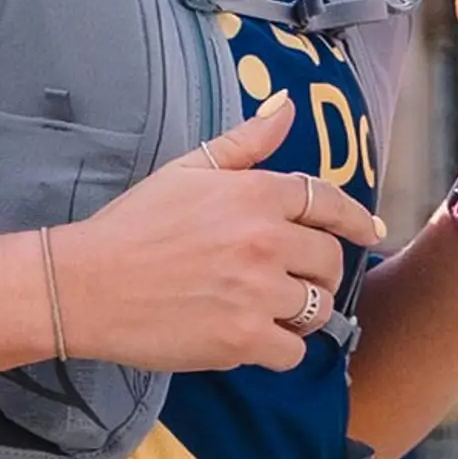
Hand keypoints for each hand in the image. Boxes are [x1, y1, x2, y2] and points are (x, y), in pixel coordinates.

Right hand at [55, 97, 388, 373]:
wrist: (87, 285)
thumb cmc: (133, 226)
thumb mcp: (188, 170)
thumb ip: (245, 143)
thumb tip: (286, 107)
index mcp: (255, 194)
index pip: (328, 202)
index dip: (355, 219)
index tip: (370, 232)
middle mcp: (265, 240)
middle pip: (329, 259)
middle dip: (319, 270)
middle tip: (295, 279)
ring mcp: (257, 292)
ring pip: (317, 307)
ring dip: (301, 311)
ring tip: (270, 309)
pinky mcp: (243, 339)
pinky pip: (292, 351)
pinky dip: (279, 349)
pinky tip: (253, 338)